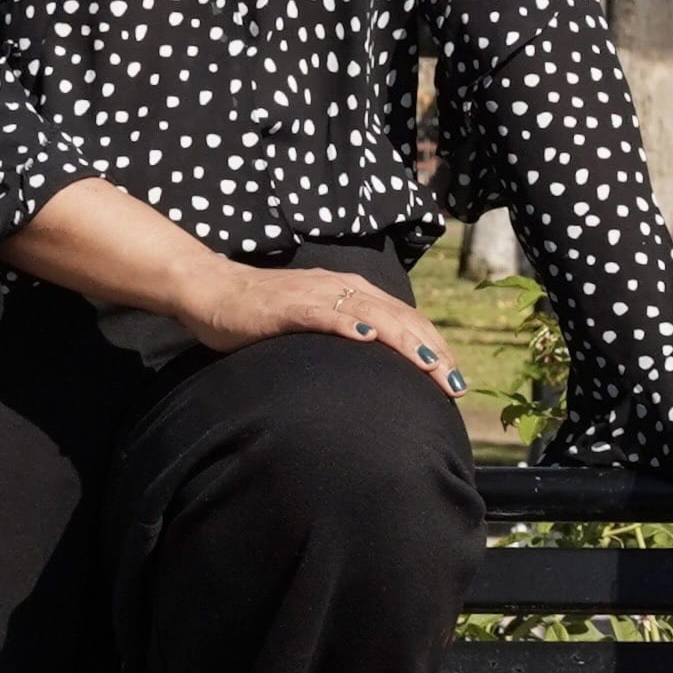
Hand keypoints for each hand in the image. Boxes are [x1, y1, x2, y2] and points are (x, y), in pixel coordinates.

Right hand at [184, 260, 466, 398]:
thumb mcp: (319, 323)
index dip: (436, 349)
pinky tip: (368, 339)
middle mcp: (346, 288)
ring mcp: (319, 294)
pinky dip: (349, 325)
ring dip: (404, 340)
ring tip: (429, 366)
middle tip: (455, 384)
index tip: (456, 381)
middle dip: (433, 352)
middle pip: (402, 319)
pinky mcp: (291, 304)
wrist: (216, 291)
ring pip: (374, 314)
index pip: (409, 321)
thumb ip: (350, 335)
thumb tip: (383, 366)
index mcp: (357, 293)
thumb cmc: (267, 313)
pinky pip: (326, 312)